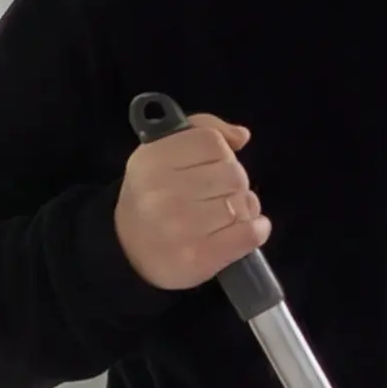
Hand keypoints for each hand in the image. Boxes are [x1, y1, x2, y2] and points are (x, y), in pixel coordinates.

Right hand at [115, 112, 270, 290]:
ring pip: (243, 203)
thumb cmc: (153, 196)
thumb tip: (241, 135)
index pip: (211, 141)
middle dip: (233, 183)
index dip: (220, 153)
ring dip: (243, 208)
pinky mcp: (199, 257)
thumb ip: (202, 130)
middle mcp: (161, 192)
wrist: (129, 250)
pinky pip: (250, 233)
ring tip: (225, 215)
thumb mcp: (162, 153)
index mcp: (151, 160)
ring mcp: (180, 227)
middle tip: (218, 195)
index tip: (210, 166)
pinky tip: (246, 229)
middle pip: (233, 173)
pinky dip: (257, 229)